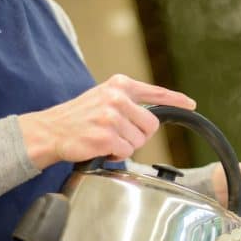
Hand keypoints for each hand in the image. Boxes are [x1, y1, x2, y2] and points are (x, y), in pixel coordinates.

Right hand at [18, 74, 195, 169]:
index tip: (190, 105)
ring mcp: (111, 117)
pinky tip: (100, 147)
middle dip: (138, 135)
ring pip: (139, 142)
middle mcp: (117, 98)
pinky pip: (125, 152)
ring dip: (124, 146)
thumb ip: (128, 101)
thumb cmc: (78, 117)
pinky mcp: (106, 136)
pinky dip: (115, 155)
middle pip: (151, 126)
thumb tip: (153, 115)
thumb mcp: (103, 97)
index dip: (176, 100)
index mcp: (119, 85)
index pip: (155, 92)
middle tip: (117, 134)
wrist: (50, 130)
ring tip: (104, 139)